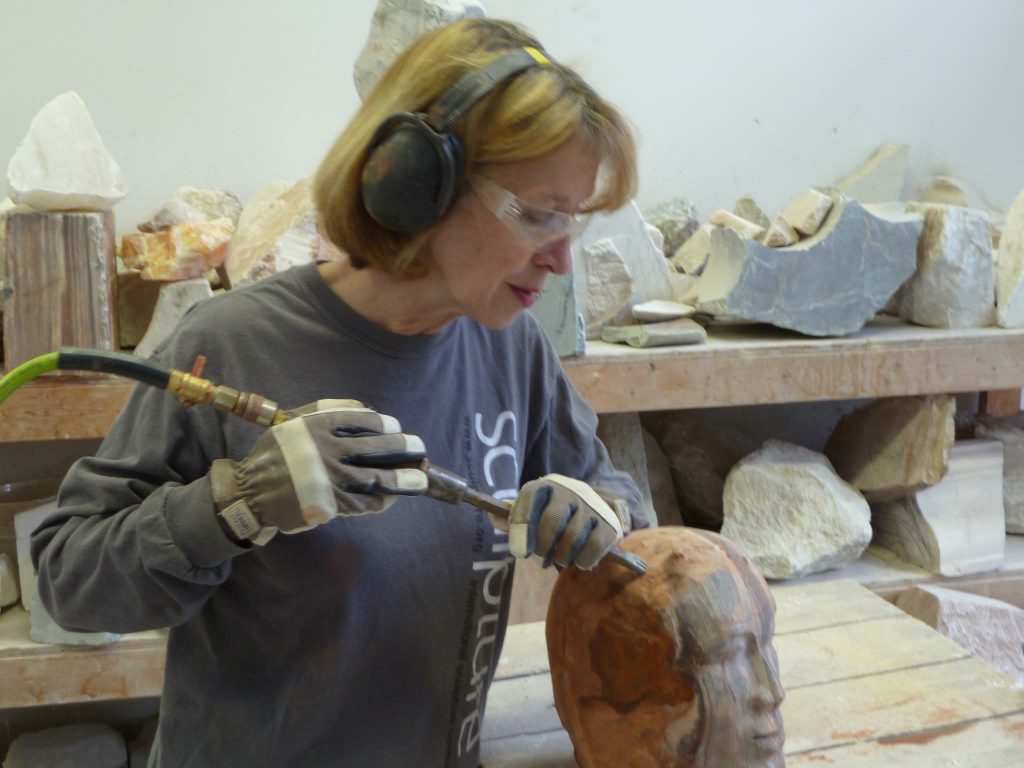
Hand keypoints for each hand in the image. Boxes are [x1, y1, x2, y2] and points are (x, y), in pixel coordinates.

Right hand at [210, 399, 426, 544]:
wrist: (253, 490)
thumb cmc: (279, 452)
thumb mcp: (297, 420)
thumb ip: (329, 408)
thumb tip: (367, 409)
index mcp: (319, 426)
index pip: (365, 421)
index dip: (387, 425)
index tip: (396, 428)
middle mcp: (327, 451)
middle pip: (377, 448)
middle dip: (405, 448)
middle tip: (420, 449)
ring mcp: (330, 480)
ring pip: (377, 478)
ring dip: (404, 478)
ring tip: (422, 478)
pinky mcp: (331, 505)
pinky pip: (365, 502)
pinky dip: (383, 499)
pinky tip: (394, 495)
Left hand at [505, 474, 624, 569]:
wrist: (599, 506)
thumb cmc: (556, 512)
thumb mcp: (534, 508)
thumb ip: (512, 516)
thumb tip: (493, 518)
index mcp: (546, 486)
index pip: (530, 499)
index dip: (522, 526)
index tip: (519, 553)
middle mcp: (570, 491)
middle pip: (552, 523)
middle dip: (543, 548)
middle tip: (541, 559)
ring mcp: (592, 506)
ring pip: (572, 540)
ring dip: (561, 557)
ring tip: (559, 558)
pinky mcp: (609, 525)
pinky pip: (592, 550)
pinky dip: (581, 561)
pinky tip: (577, 559)